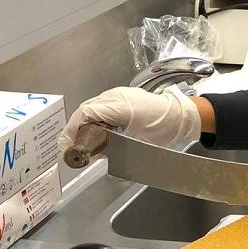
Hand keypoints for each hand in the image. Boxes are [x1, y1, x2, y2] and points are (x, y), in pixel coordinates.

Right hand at [59, 87, 202, 152]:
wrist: (180, 116)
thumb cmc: (162, 128)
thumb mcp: (136, 142)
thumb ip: (112, 146)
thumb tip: (94, 154)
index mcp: (118, 105)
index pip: (86, 113)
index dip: (73, 128)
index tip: (67, 144)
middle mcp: (115, 96)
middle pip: (87, 109)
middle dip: (76, 128)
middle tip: (73, 146)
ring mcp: (119, 94)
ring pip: (93, 107)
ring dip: (86, 123)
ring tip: (84, 141)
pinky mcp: (123, 97)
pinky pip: (103, 106)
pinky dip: (96, 118)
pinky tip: (97, 131)